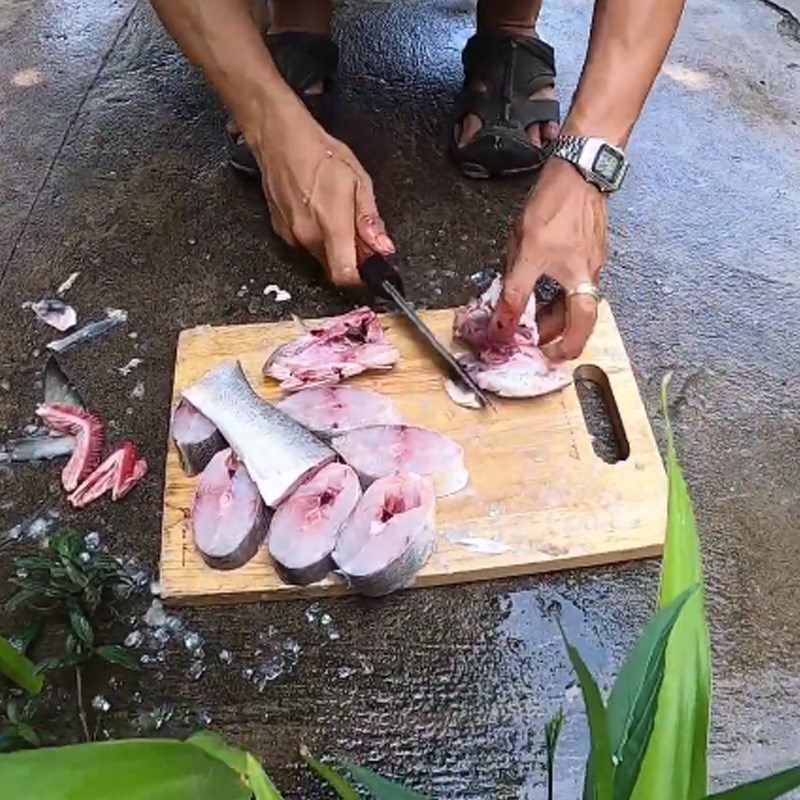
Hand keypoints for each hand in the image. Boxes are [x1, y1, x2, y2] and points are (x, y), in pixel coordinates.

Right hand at [252, 103, 393, 285]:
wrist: (281, 139)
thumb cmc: (321, 154)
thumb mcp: (359, 181)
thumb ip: (370, 220)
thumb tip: (382, 247)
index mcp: (332, 225)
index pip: (345, 275)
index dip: (361, 279)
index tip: (370, 270)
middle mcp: (309, 236)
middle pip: (335, 268)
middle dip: (350, 258)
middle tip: (357, 234)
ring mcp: (292, 236)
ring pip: (320, 257)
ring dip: (333, 246)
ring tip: (335, 214)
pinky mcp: (281, 232)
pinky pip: (305, 245)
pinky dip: (316, 237)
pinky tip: (317, 211)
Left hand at [489, 157, 607, 360]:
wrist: (578, 169)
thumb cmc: (552, 206)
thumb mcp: (524, 252)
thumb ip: (514, 291)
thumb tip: (503, 322)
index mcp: (579, 278)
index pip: (578, 324)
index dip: (564, 345)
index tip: (545, 356)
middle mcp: (591, 273)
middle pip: (579, 316)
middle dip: (557, 334)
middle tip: (535, 343)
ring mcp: (593, 260)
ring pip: (576, 298)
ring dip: (556, 314)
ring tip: (533, 320)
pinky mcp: (590, 248)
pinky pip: (575, 281)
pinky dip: (559, 294)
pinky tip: (541, 291)